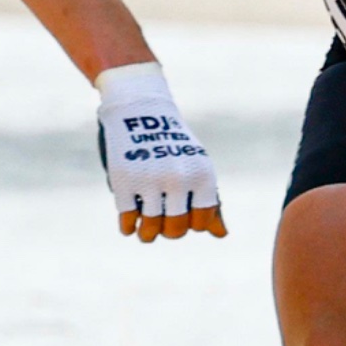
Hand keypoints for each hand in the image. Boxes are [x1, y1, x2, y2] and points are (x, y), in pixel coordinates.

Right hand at [94, 63, 225, 240]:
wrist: (140, 110)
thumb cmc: (174, 146)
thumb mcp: (198, 168)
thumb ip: (211, 202)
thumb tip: (221, 235)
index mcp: (201, 175)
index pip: (201, 222)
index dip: (193, 224)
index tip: (185, 216)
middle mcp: (177, 178)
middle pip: (176, 229)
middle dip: (169, 230)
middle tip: (163, 224)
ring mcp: (149, 180)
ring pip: (150, 230)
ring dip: (147, 235)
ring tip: (145, 233)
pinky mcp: (123, 181)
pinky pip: (127, 220)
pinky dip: (128, 227)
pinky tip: (130, 224)